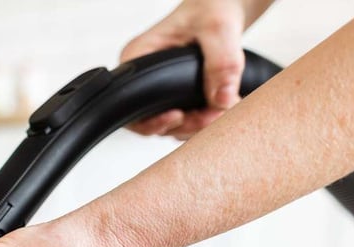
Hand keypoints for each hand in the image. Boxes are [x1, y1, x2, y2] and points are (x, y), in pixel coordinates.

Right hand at [121, 0, 264, 138]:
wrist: (223, 6)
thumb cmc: (211, 7)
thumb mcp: (218, 29)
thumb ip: (222, 63)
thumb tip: (222, 99)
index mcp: (139, 56)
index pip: (130, 101)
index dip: (150, 119)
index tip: (178, 116)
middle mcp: (145, 76)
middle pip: (149, 120)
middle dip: (182, 125)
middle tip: (211, 117)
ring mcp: (160, 88)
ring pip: (169, 124)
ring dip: (195, 126)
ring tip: (219, 112)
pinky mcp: (177, 95)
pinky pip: (184, 119)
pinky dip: (201, 121)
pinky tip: (218, 110)